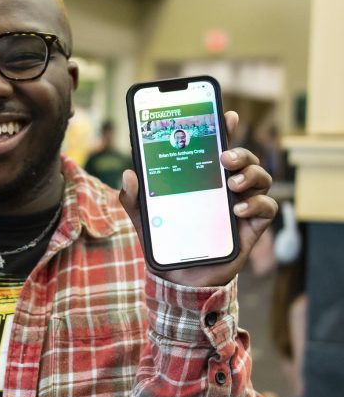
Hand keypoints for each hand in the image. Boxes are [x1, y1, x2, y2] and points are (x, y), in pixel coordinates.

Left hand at [119, 111, 278, 287]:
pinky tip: (239, 209)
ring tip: (231, 183)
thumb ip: (133, 198)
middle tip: (224, 158)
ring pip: (261, 178)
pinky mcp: (251, 228)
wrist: (179, 280)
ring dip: (251, 174)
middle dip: (240, 152)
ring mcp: (242, 207)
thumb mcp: (145, 220)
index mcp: (205, 181)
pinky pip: (267, 208)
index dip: (226, 129)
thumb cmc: (167, 243)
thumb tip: (128, 174)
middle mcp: (227, 190)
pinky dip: (258, 203)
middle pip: (246, 159)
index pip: (219, 148)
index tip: (226, 115)